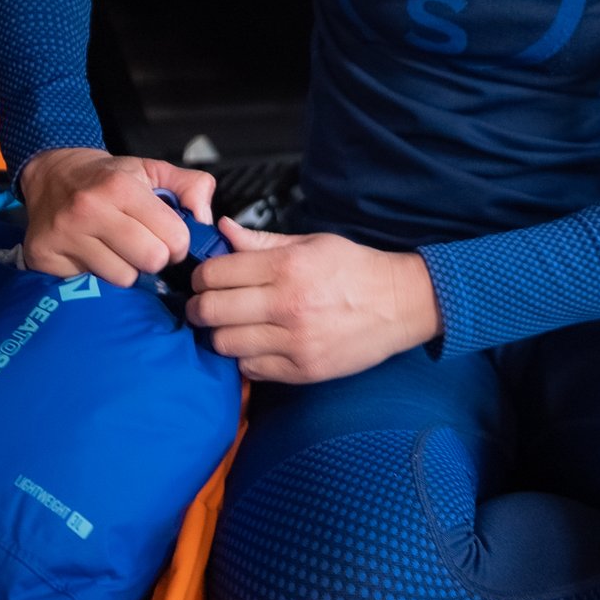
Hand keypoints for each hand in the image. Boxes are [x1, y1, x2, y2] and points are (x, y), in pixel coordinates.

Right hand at [16, 147, 216, 286]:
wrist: (52, 175)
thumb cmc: (108, 177)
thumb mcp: (153, 169)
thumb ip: (192, 186)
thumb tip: (206, 220)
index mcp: (119, 187)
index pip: (173, 236)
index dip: (178, 243)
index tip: (170, 239)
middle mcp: (88, 210)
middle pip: (150, 260)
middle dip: (156, 258)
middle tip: (147, 248)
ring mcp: (64, 236)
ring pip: (122, 279)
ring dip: (128, 270)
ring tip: (119, 252)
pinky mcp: (44, 258)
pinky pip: (90, 285)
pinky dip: (99, 277)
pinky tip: (96, 260)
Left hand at [186, 222, 440, 383]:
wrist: (400, 304)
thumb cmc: (356, 269)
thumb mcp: (311, 243)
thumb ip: (262, 240)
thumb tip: (224, 230)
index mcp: (287, 267)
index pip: (215, 273)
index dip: (200, 275)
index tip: (203, 279)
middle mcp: (287, 305)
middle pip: (211, 310)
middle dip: (198, 307)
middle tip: (203, 305)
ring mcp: (294, 342)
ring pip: (225, 344)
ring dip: (219, 335)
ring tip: (229, 326)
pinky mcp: (303, 370)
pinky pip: (251, 369)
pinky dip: (245, 358)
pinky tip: (256, 344)